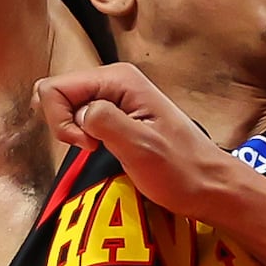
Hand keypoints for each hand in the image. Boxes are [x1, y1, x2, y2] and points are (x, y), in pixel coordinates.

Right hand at [33, 65, 265, 265]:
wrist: (210, 186)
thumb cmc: (179, 171)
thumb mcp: (139, 145)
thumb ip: (102, 119)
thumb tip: (78, 112)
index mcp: (118, 78)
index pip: (54, 88)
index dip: (61, 120)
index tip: (88, 143)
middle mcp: (114, 80)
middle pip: (58, 95)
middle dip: (65, 125)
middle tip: (93, 148)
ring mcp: (116, 97)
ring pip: (69, 109)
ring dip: (75, 133)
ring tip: (102, 150)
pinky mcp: (118, 116)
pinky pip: (82, 119)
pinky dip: (85, 137)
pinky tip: (104, 150)